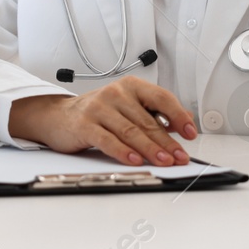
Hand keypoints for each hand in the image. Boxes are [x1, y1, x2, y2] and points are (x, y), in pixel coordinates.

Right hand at [8, 77, 196, 166]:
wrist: (58, 116)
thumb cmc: (97, 112)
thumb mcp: (127, 107)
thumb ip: (153, 115)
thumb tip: (182, 124)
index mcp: (131, 86)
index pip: (161, 98)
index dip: (178, 115)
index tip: (190, 133)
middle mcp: (116, 93)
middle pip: (147, 121)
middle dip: (167, 142)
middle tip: (180, 156)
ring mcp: (99, 108)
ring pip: (131, 131)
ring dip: (150, 149)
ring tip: (164, 161)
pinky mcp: (85, 124)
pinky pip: (108, 140)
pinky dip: (123, 152)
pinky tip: (135, 160)